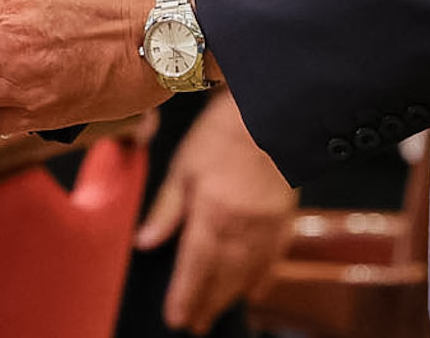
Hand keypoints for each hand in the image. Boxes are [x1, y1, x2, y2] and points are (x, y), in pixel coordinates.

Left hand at [138, 91, 295, 331]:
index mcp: (213, 213)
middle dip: (206, 303)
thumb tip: (144, 243)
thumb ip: (166, 209)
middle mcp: (242, 226)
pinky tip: (253, 291)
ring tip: (215, 314)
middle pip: (222, 276)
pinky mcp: (285, 216)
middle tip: (193, 325)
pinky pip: (275, 257)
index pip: (195, 266)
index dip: (185, 295)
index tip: (176, 318)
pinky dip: (263, 277)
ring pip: (248, 272)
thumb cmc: (221, 132)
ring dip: (230, 297)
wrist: (268, 112)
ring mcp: (268, 224)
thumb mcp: (184, 166)